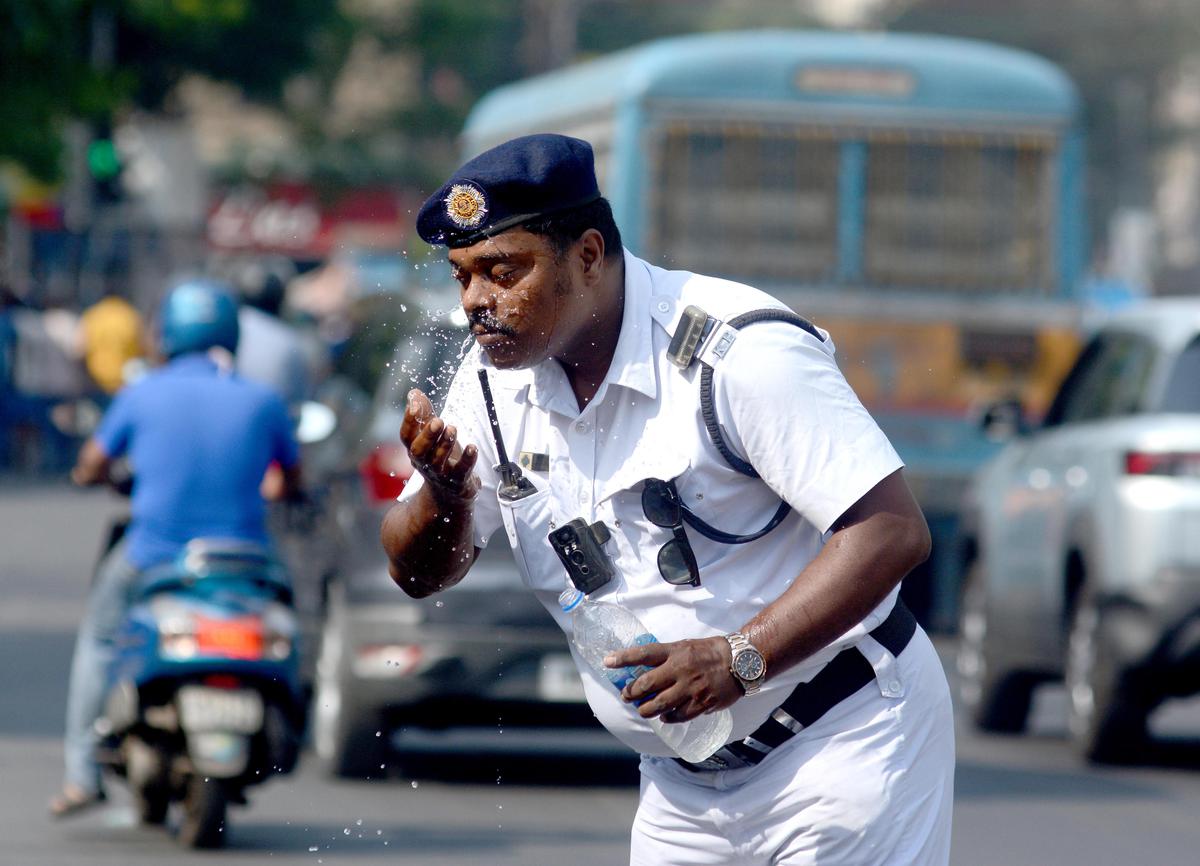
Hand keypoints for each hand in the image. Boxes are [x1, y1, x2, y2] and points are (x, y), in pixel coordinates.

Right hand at [399, 389, 479, 502]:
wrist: (449, 494)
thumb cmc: (438, 458)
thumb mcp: (431, 436)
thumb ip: (424, 414)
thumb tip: (414, 393)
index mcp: (415, 449)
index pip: (406, 436)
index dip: (409, 421)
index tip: (415, 405)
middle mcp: (424, 462)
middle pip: (419, 451)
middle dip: (427, 436)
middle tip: (438, 421)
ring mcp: (440, 474)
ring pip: (438, 461)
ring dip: (445, 444)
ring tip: (453, 428)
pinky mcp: (457, 481)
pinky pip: (462, 472)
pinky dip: (467, 460)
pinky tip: (473, 448)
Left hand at [604, 635, 742, 723]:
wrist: (740, 661)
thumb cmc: (710, 652)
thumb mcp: (685, 646)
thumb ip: (667, 657)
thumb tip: (645, 668)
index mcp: (675, 652)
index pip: (643, 654)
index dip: (623, 658)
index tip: (607, 662)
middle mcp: (680, 669)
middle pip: (646, 684)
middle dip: (631, 693)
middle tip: (626, 696)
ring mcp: (690, 688)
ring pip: (659, 705)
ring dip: (646, 710)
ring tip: (642, 710)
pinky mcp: (701, 703)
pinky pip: (678, 716)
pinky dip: (668, 718)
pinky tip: (665, 716)